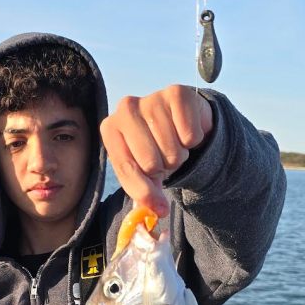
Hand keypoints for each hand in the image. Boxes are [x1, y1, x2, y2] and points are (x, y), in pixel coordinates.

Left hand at [100, 85, 213, 214]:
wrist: (180, 122)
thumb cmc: (154, 149)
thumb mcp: (143, 174)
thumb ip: (145, 195)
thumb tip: (159, 210)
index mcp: (110, 130)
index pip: (127, 169)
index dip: (144, 190)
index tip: (156, 201)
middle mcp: (125, 109)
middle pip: (151, 163)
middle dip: (163, 167)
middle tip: (163, 156)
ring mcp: (151, 98)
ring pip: (173, 151)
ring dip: (179, 154)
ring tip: (174, 142)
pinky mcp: (177, 93)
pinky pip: (191, 136)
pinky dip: (194, 140)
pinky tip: (185, 129)